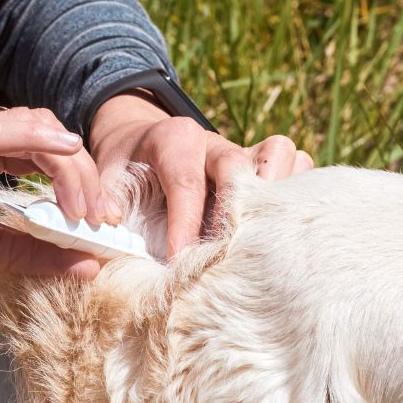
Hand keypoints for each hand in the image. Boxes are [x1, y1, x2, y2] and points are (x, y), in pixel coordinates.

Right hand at [0, 108, 105, 321]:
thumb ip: (38, 253)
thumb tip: (91, 264)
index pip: (41, 144)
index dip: (80, 174)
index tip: (104, 215)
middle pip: (43, 132)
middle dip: (82, 171)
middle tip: (101, 216)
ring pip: (27, 129)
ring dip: (68, 166)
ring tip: (85, 209)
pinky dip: (34, 139)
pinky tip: (65, 151)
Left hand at [89, 94, 313, 257]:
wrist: (142, 144)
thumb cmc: (126, 172)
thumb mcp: (104, 182)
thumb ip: (103, 208)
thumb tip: (104, 246)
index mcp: (173, 139)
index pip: (186, 182)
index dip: (185, 224)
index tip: (180, 262)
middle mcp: (214, 142)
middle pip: (239, 164)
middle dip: (236, 211)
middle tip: (228, 252)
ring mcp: (244, 151)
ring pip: (280, 153)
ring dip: (277, 193)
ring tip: (265, 234)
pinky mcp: (265, 165)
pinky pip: (299, 165)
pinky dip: (298, 192)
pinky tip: (282, 227)